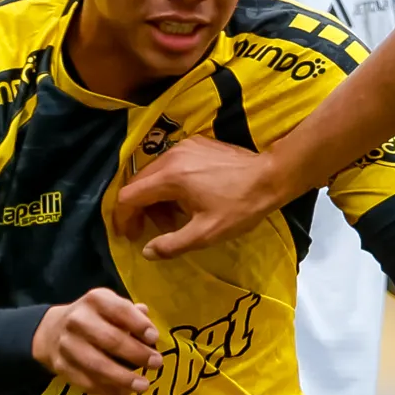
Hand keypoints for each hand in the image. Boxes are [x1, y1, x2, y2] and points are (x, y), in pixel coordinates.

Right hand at [33, 288, 160, 394]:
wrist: (52, 332)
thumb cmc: (93, 319)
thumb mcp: (111, 307)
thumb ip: (132, 315)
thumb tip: (149, 325)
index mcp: (95, 300)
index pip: (120, 310)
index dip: (139, 325)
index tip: (154, 338)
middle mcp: (78, 320)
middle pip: (110, 340)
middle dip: (137, 354)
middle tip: (156, 363)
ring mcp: (68, 345)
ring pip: (98, 365)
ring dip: (123, 378)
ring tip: (143, 385)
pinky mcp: (62, 367)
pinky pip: (87, 382)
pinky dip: (109, 390)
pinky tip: (125, 391)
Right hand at [111, 138, 286, 259]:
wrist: (271, 176)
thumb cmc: (240, 206)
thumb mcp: (207, 233)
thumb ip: (173, 244)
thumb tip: (147, 251)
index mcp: (170, 177)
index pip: (128, 196)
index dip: (123, 217)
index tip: (130, 235)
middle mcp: (171, 156)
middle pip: (138, 182)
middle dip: (139, 209)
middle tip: (151, 231)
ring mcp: (184, 146)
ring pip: (154, 172)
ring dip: (155, 197)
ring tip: (173, 219)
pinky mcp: (196, 143)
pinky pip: (170, 163)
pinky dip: (169, 183)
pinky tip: (187, 199)